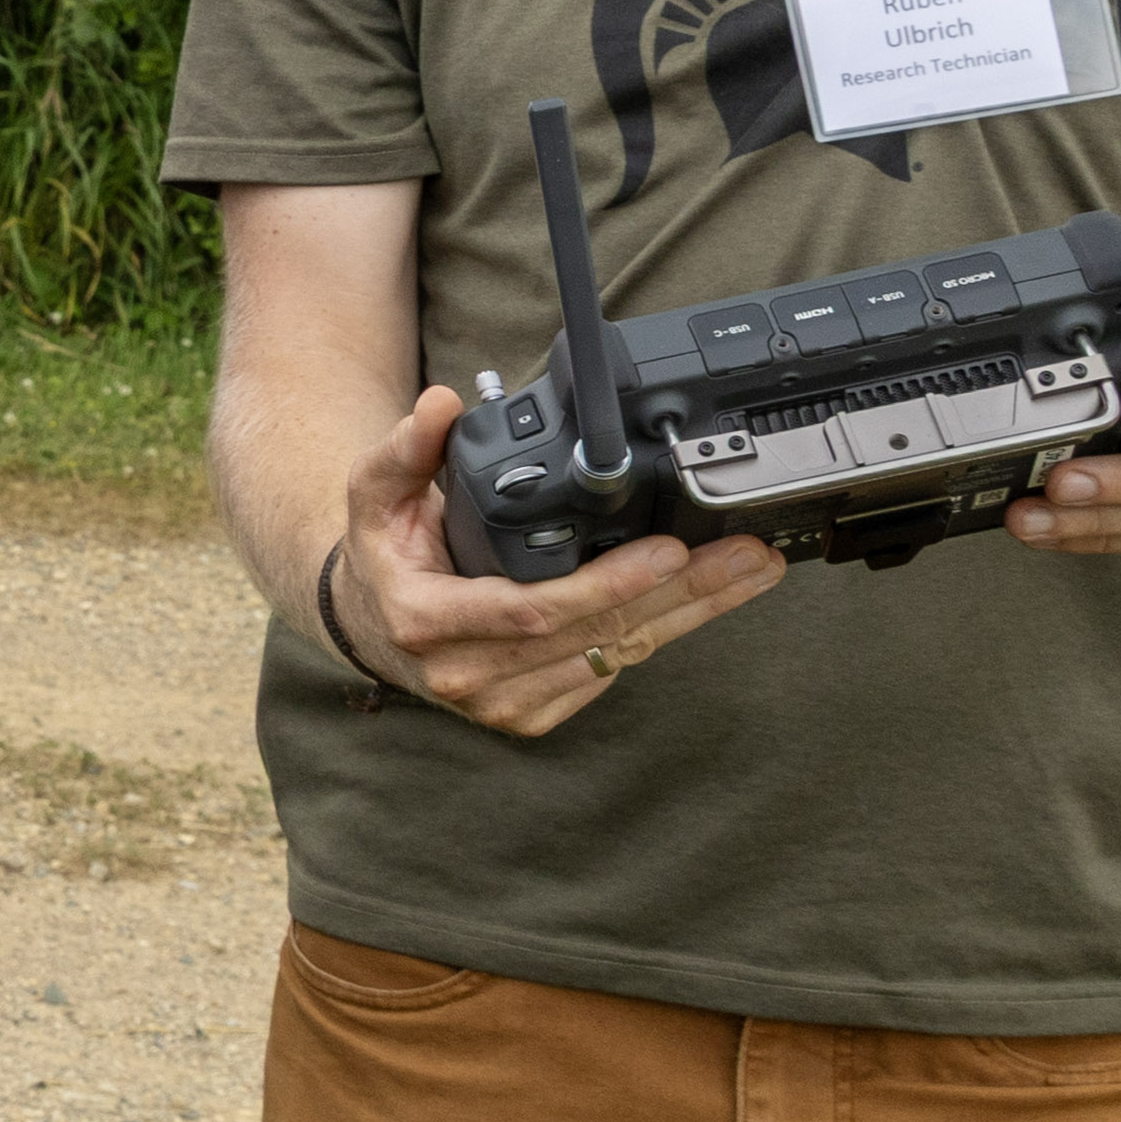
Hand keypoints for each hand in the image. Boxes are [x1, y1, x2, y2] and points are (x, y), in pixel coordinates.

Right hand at [334, 387, 781, 739]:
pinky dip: (659, 633)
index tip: (668, 549)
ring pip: (616, 657)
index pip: (532, 610)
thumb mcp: (376, 494)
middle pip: (595, 635)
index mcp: (426, 621)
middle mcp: (465, 674)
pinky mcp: (530, 716)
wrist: (372, 624)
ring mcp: (500, 704)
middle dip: (681, 594)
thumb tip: (441, 404)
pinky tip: (702, 601)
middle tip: (745, 554)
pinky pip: (609, 673)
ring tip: (748, 571)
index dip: (608, 584)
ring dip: (691, 614)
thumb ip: (405, 448)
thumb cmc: (387, 554)